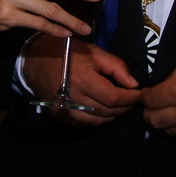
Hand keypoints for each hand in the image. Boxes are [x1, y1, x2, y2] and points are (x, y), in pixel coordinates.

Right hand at [23, 34, 139, 124]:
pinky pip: (86, 124)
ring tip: (122, 107)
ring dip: (113, 116)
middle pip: (107, 112)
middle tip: (133, 101)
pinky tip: (106, 112)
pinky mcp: (61, 116)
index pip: (113, 98)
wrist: (35, 60)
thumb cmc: (67, 53)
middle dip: (124, 108)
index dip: (129, 99)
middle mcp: (74, 98)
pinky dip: (99, 120)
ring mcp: (66, 110)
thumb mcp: (94, 52)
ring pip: (98, 121)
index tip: (139, 95)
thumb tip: (134, 84)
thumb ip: (116, 67)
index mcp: (83, 79)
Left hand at [139, 47, 175, 138]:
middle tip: (150, 107)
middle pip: (155, 121)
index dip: (144, 97)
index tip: (144, 95)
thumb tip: (160, 86)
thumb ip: (173, 75)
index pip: (150, 101)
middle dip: (148, 113)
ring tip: (165, 114)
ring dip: (164, 123)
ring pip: (170, 132)